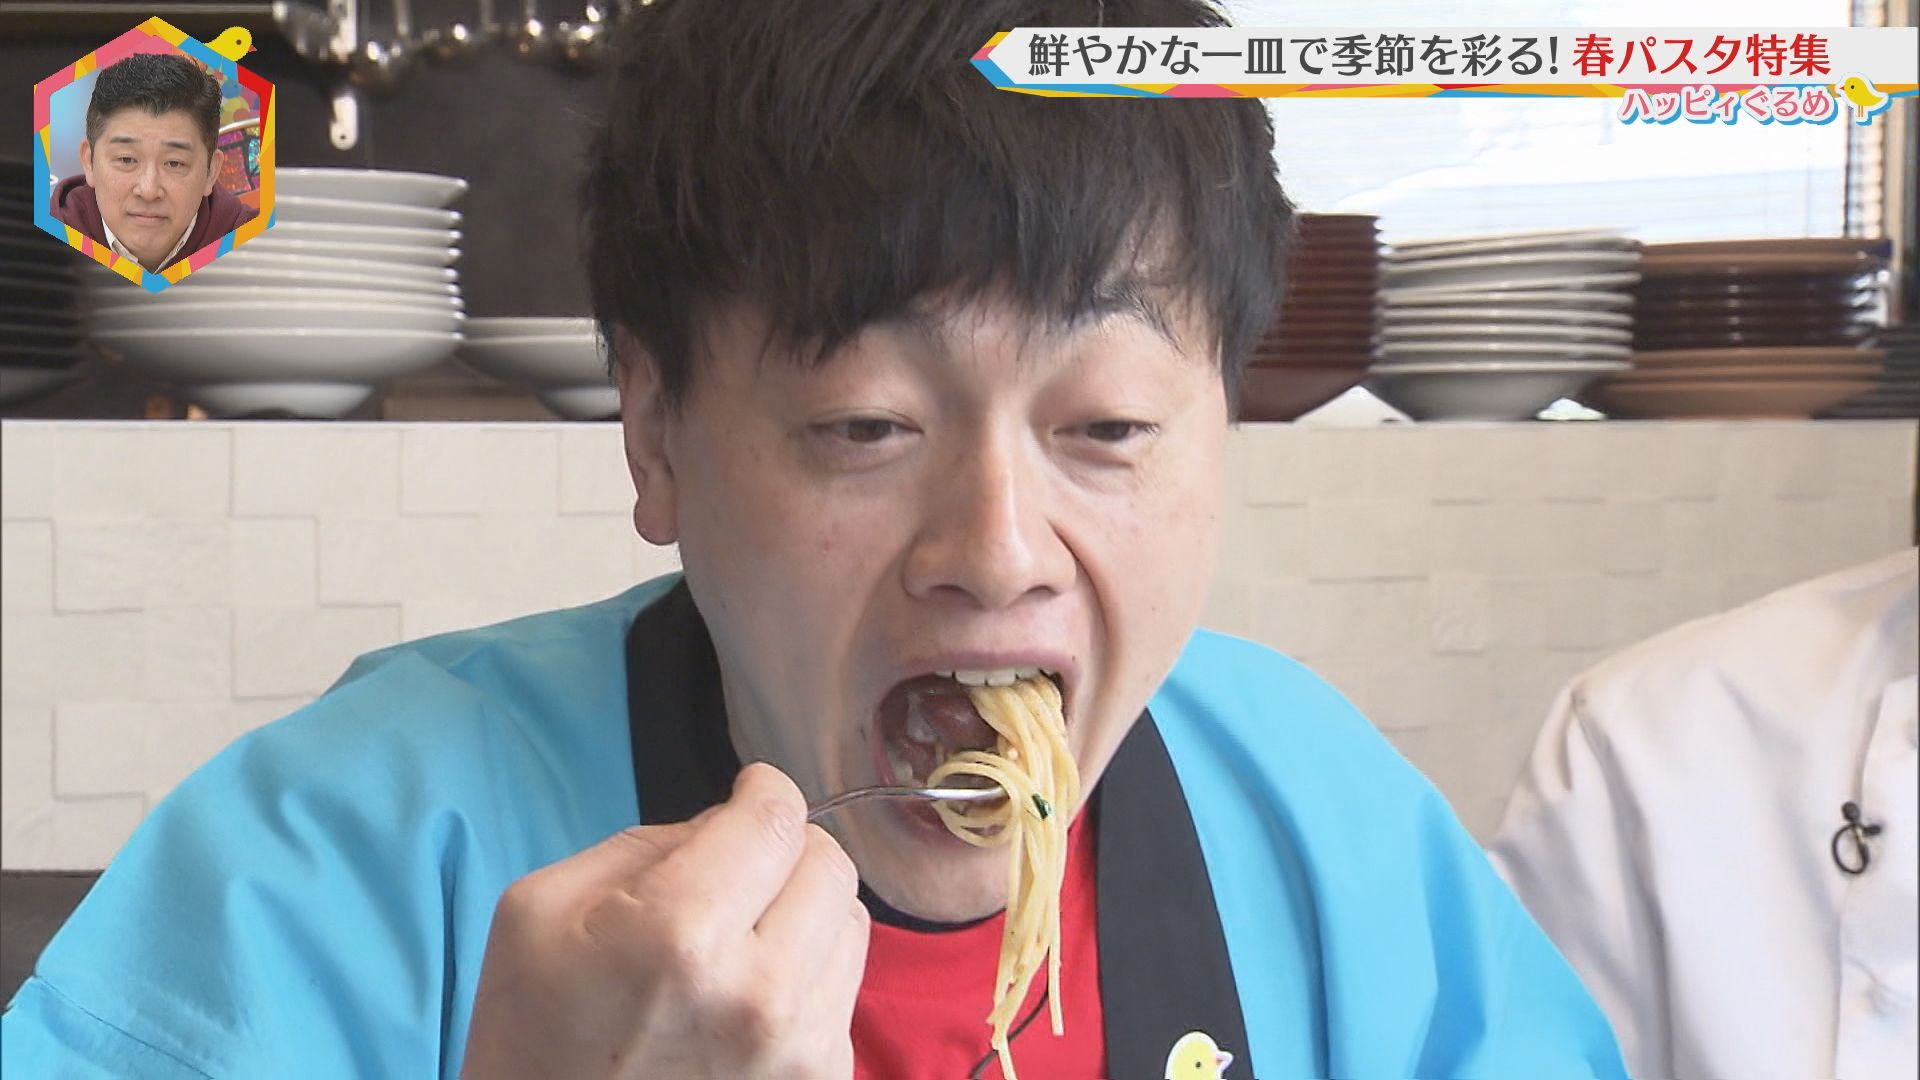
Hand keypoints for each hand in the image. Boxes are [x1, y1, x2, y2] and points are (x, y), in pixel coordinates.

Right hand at [461, 763, 870, 1078]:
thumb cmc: (532, 1036)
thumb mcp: (541, 910)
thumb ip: (645, 844)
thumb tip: (726, 822)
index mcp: (682, 934)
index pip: (776, 820)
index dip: (763, 790)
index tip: (749, 793)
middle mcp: (759, 992)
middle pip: (830, 865)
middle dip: (788, 849)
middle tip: (743, 866)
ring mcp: (800, 1046)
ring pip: (851, 923)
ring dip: (805, 911)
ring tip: (744, 937)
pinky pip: (844, 989)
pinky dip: (808, 973)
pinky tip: (750, 993)